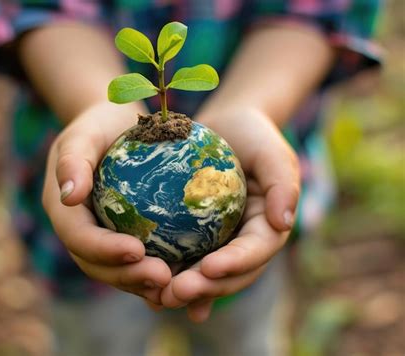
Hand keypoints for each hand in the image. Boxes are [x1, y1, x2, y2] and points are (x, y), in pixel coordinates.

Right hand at [42, 102, 171, 302]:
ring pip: (116, 270)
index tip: (136, 251)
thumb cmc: (99, 125)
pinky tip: (183, 274)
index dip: (104, 250)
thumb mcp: (84, 133)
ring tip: (175, 285)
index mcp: (63, 210)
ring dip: (143, 283)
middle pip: (96, 264)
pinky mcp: (120, 236)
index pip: (78, 237)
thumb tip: (69, 194)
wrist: (111, 128)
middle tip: (163, 278)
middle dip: (127, 276)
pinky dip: (154, 270)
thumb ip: (73, 160)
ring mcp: (99, 237)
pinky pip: (137, 260)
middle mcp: (79, 230)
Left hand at [160, 107, 299, 321]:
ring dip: (185, 291)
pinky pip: (184, 261)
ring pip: (205, 275)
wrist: (227, 129)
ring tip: (159, 299)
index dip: (235, 264)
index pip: (255, 252)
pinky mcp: (196, 238)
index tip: (209, 267)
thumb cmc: (253, 137)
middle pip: (229, 274)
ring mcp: (220, 243)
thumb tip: (284, 223)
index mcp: (267, 229)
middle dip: (205, 288)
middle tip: (175, 292)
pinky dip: (171, 278)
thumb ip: (282, 184)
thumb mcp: (272, 153)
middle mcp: (244, 243)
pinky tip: (150, 296)